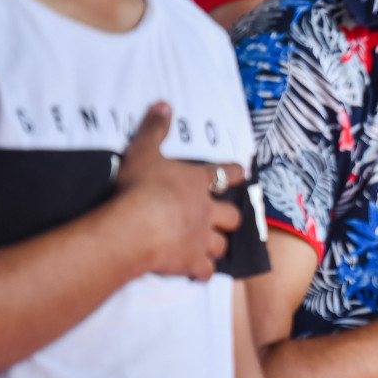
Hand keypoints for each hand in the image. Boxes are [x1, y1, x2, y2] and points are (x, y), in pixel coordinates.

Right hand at [115, 102, 244, 280]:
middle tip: (227, 218)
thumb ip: (155, 129)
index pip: (224, 173)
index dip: (234, 173)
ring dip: (218, 245)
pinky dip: (203, 272)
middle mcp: (207, 211)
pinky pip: (205, 271)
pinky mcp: (192, 262)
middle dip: (231, 217)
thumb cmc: (139, 187)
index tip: (240, 173)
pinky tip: (199, 274)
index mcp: (198, 183)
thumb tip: (164, 104)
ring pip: (222, 244)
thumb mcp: (144, 151)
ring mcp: (202, 238)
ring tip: (212, 247)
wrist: (136, 227)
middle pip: (232, 215)